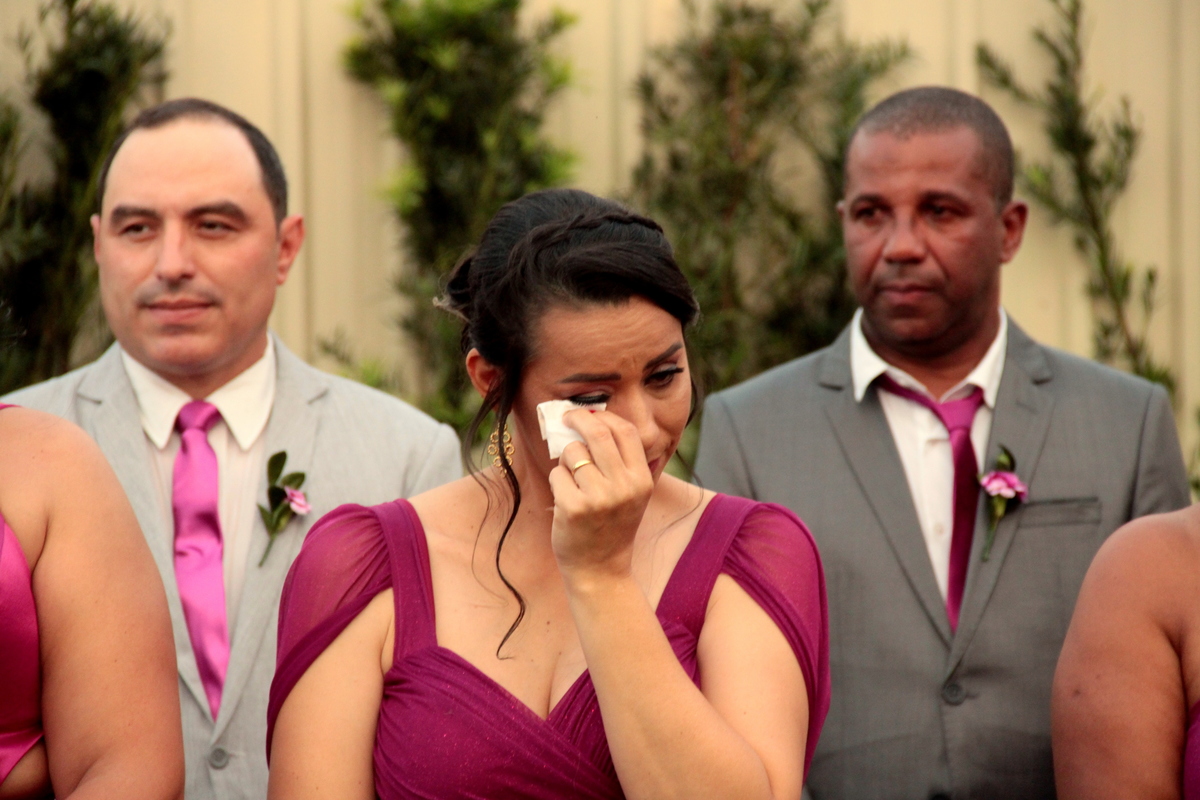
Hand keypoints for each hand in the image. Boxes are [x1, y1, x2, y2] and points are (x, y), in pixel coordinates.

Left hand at [547, 409, 653, 580]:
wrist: (601, 570)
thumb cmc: (612, 526)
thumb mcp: (631, 494)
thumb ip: (620, 462)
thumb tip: (593, 420)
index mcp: (642, 479)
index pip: (625, 431)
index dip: (603, 417)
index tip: (587, 413)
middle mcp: (624, 486)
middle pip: (598, 433)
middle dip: (578, 419)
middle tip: (566, 418)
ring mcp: (599, 497)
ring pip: (573, 453)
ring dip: (565, 460)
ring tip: (572, 481)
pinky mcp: (574, 507)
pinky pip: (557, 474)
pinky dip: (556, 481)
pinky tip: (564, 499)